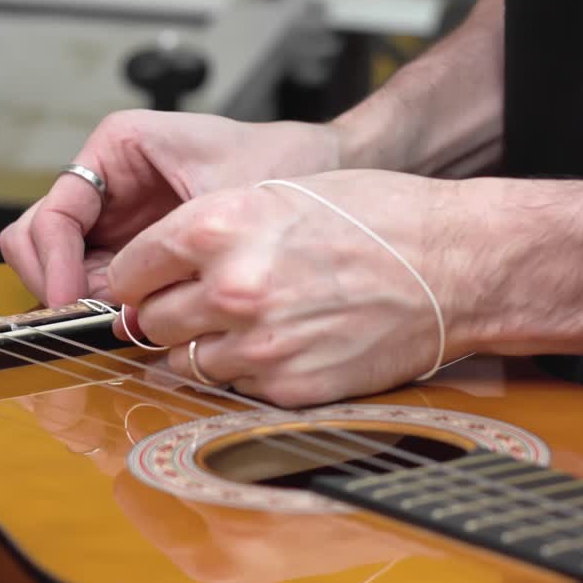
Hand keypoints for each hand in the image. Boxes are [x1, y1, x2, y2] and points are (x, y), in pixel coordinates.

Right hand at [0, 110, 344, 305]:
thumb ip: (167, 244)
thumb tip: (116, 300)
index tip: (67, 298)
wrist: (323, 173)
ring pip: (60, 266)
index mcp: (117, 147)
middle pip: (40, 238)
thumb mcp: (221, 200)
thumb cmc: (281, 165)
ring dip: (75, 298)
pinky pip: (96, 283)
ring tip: (118, 322)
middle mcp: (107, 183)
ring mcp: (116, 219)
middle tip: (85, 318)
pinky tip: (135, 321)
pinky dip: (102, 306)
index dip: (52, 259)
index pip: (55, 209)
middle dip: (54, 281)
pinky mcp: (134, 251)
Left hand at [106, 170, 494, 406]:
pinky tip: (281, 343)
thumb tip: (153, 273)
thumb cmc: (374, 218)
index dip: (135, 277)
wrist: (454, 264)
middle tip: (195, 305)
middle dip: (163, 314)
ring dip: (201, 347)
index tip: (144, 283)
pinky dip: (245, 371)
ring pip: (183, 362)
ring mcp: (257, 343)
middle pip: (148, 321)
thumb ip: (206, 232)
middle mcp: (229, 287)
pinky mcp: (287, 386)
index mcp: (218, 227)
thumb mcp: (276, 195)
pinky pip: (233, 387)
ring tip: (244, 323)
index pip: (128, 270)